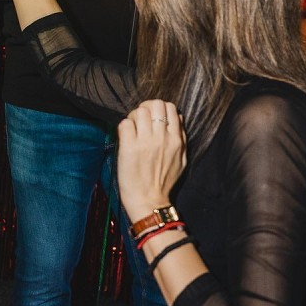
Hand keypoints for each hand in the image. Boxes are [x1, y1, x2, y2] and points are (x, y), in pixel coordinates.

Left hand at [116, 99, 185, 223]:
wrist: (149, 201)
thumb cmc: (164, 182)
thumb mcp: (182, 160)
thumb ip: (181, 137)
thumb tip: (177, 118)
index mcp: (176, 140)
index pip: (170, 107)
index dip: (158, 108)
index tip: (152, 117)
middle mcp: (162, 138)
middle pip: (154, 104)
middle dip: (146, 108)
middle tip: (140, 120)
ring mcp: (145, 142)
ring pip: (139, 111)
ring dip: (133, 118)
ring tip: (132, 130)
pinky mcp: (129, 147)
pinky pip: (125, 123)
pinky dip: (123, 128)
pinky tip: (125, 138)